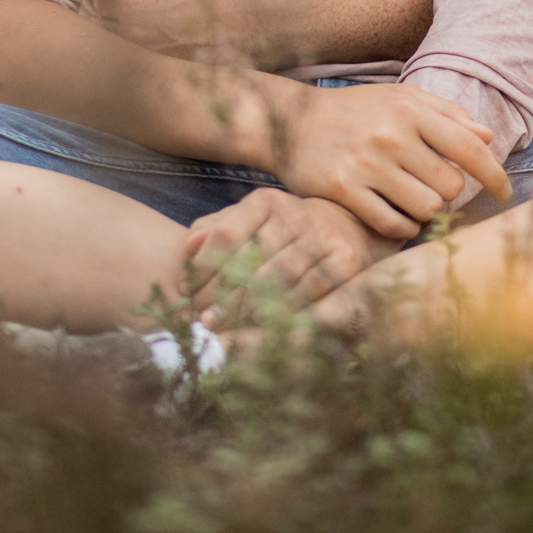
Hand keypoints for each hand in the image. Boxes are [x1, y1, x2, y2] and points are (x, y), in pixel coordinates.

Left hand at [94, 0, 236, 60]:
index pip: (102, 2)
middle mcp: (135, 33)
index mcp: (132, 0)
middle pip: (108, 30)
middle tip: (139, 15)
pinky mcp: (174, 74)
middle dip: (118, 23)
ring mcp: (155, 57)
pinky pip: (156, 65)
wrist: (265, 9)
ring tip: (161, 32)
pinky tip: (180, 46)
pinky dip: (161, 59)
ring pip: (130, 51)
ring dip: (138, 43)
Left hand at [182, 187, 398, 317]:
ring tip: (224, 331)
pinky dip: (284, 315)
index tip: (186, 293)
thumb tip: (189, 245)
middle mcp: (297, 213)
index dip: (202, 268)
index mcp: (266, 201)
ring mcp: (324, 236)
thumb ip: (214, 231)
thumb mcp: (244, 222)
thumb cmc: (278, 232)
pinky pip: (310, 294)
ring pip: (280, 281)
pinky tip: (263, 331)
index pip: (226, 235)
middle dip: (222, 296)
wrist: (342, 227)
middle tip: (202, 321)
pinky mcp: (346, 260)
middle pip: (252, 262)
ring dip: (248, 311)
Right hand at [267, 82, 513, 239]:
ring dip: (426, 211)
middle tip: (434, 187)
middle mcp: (391, 137)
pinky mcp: (341, 191)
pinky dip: (401, 226)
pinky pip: (390, 224)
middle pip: (450, 185)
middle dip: (449, 192)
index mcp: (411, 112)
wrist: (291, 122)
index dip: (495, 175)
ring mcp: (365, 165)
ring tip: (413, 201)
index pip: (469, 149)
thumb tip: (488, 138)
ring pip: (425, 208)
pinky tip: (396, 215)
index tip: (505, 192)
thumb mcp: (402, 100)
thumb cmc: (357, 111)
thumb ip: (447, 115)